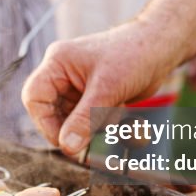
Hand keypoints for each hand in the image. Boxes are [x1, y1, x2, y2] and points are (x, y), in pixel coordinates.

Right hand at [21, 20, 173, 156]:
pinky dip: (103, 123)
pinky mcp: (92, 96)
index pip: (34, 97)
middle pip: (51, 112)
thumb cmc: (133, 55)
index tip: (63, 140)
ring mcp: (77, 86)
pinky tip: (120, 113)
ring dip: (92, 126)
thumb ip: (84, 120)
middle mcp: (62, 74)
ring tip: (114, 114)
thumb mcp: (106, 90)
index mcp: (57, 63)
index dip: (44, 122)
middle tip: (90, 139)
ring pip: (71, 120)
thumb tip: (66, 147)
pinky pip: (88, 120)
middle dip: (72, 127)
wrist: (160, 48)